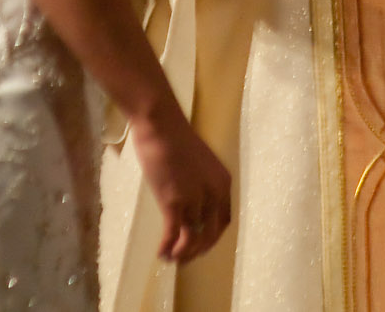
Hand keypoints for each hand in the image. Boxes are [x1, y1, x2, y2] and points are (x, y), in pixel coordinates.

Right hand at [130, 98, 232, 261]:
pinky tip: (161, 254)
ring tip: (171, 258)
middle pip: (211, 235)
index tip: (201, 243)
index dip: (212, 237)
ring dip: (182, 254)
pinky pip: (173, 236)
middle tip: (185, 257)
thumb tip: (191, 204)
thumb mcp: (200, 164)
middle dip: (198, 250)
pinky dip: (167, 249)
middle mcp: (213, 193)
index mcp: (222, 182)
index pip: (223, 219)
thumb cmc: (176, 138)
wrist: (160, 124)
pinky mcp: (173, 202)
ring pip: (192, 240)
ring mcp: (194, 199)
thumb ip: (201, 183)